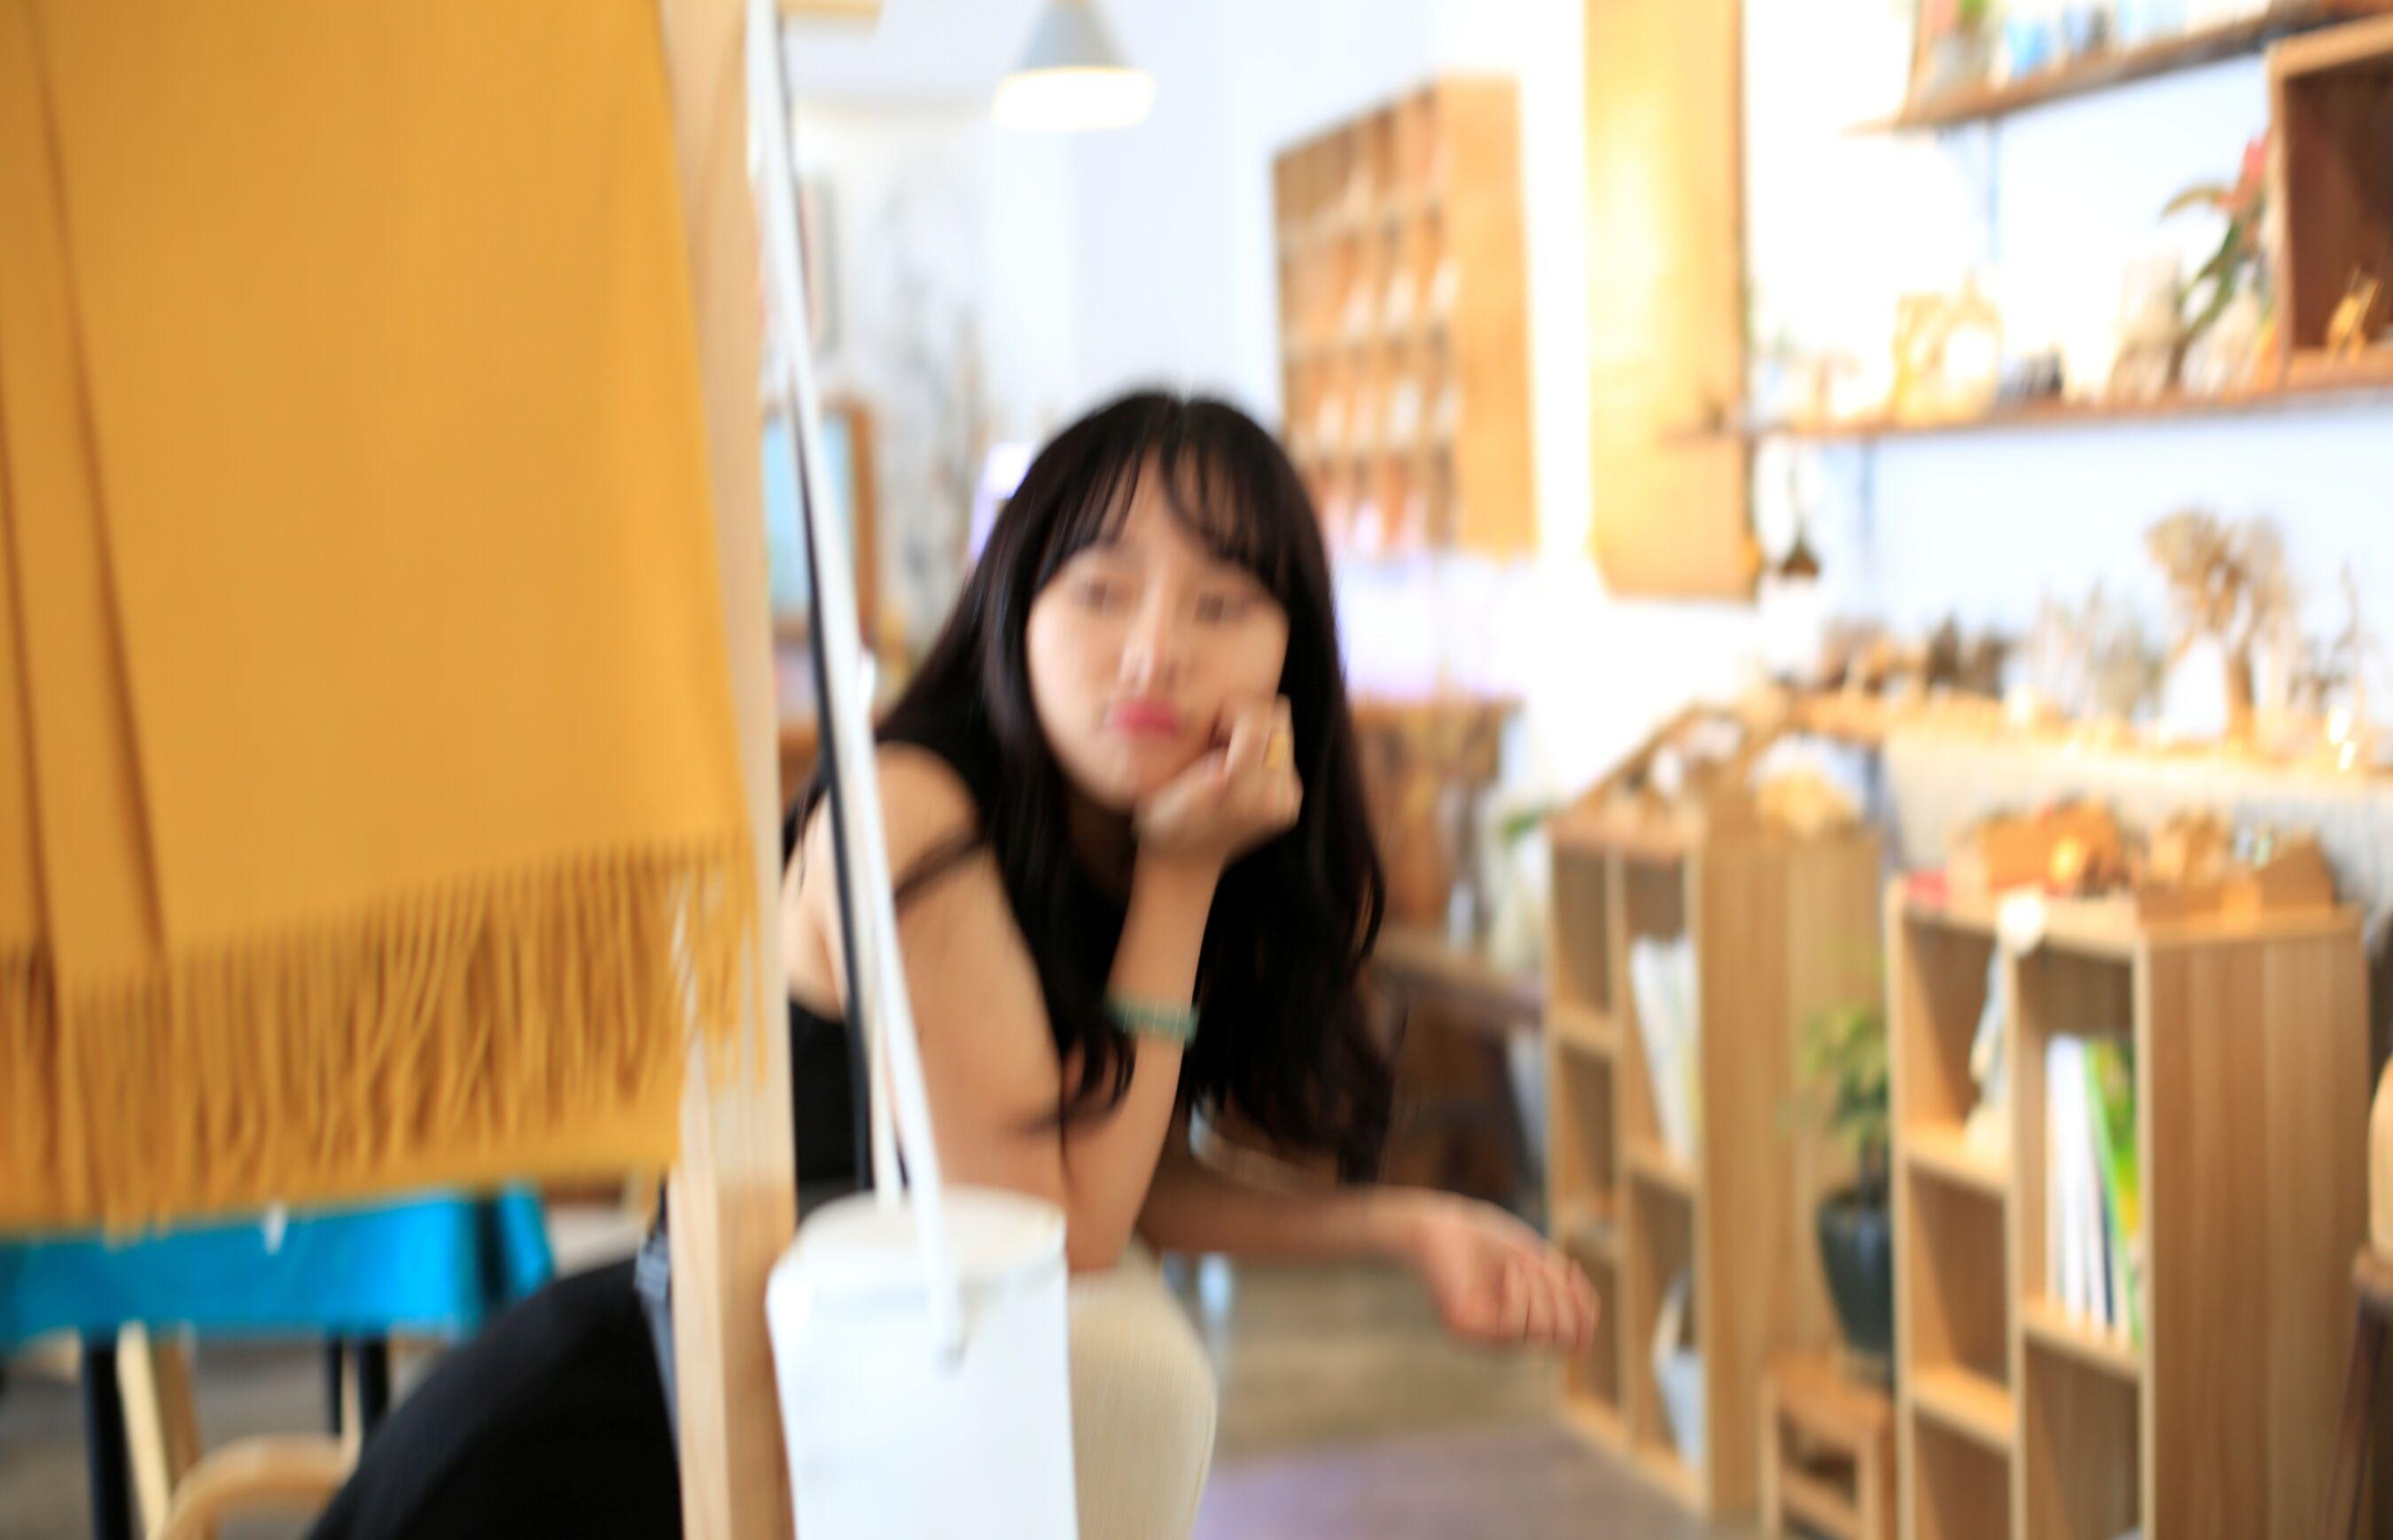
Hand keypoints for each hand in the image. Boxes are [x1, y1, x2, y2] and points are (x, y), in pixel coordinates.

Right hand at [1133, 695, 1301, 871]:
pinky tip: (1235, 766)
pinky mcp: (1291, 799)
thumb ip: (1190, 790)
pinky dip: (1260, 749)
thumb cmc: (1165, 826)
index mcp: (1244, 798)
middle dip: (1248, 718)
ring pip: (1282, 732)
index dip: (1233, 710)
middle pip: (1278, 722)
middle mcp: (1274, 800)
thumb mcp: (1162, 809)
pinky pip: (1283, 750)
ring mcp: (1287, 801)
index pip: (1259, 724)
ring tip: (1225, 752)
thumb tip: (1222, 770)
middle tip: (1218, 736)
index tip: (1210, 727)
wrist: (1188, 861)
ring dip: (1255, 733)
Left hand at [1398, 1191, 1599, 1354]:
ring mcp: (1486, 1338)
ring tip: (1520, 1266)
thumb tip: (1586, 1345)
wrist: (1440, 1226)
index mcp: (1526, 1324)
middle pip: (1563, 1337)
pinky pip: (1514, 1326)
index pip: (1572, 1338)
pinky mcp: (1468, 1331)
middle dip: (1562, 1297)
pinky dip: (1521, 1295)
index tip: (1570, 1269)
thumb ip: (1564, 1300)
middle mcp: (1509, 1338)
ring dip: (1540, 1291)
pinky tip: (1509, 1273)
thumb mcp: (1538, 1266)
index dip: (1582, 1308)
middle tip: (1542, 1267)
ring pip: (1541, 1333)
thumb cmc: (1487, 1242)